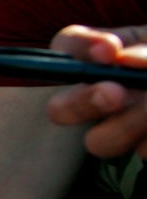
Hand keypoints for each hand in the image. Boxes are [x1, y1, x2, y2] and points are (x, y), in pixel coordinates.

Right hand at [45, 24, 146, 157]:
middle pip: (60, 108)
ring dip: (135, 123)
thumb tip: (121, 59)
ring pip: (101, 141)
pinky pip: (144, 152)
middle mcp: (100, 94)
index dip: (79, 50)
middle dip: (86, 101)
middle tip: (116, 94)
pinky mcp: (145, 150)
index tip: (110, 51)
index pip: (66, 46)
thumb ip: (144, 48)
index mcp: (106, 55)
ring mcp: (119, 128)